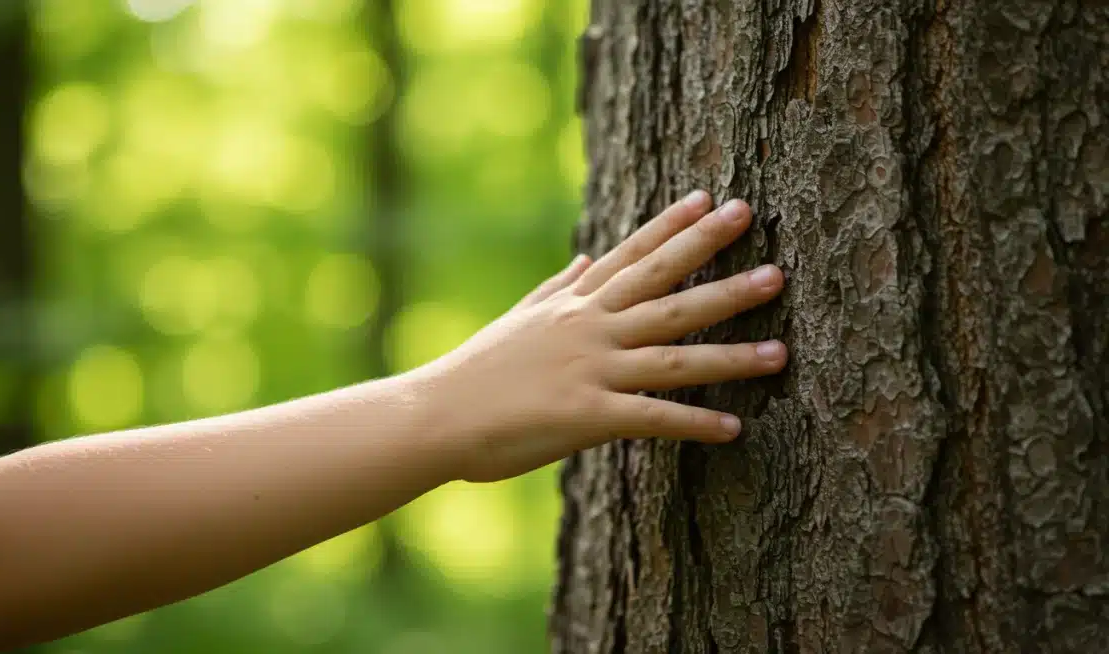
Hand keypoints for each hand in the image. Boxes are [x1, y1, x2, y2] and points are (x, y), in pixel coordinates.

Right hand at [416, 192, 787, 482]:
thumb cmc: (475, 372)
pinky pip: (652, 418)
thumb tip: (587, 260)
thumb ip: (558, 289)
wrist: (435, 415)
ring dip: (731, 353)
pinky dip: (694, 423)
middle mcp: (589, 327)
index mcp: (574, 304)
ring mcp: (591, 369)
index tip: (713, 199)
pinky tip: (736, 428)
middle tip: (773, 255)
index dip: (674, 226)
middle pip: (665, 290)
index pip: (633, 255)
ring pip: (674, 354)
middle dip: (720, 269)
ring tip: (781, 350)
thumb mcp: (519, 319)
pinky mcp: (587, 415)